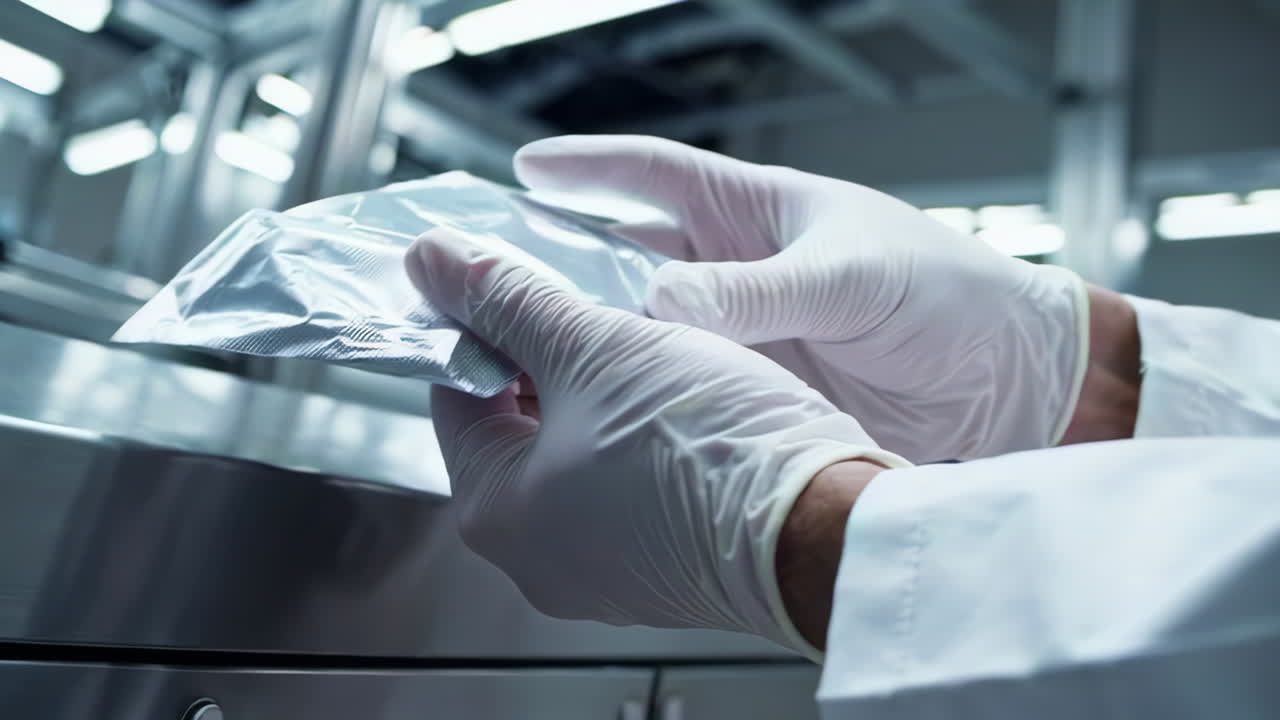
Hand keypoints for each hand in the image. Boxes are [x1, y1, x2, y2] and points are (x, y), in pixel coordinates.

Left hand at [405, 228, 907, 656]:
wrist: (827, 527)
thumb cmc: (711, 451)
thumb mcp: (594, 347)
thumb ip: (508, 298)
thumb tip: (435, 260)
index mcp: (498, 514)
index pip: (455, 395)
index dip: (479, 324)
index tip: (506, 281)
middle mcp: (543, 558)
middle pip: (517, 427)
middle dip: (547, 355)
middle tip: (583, 299)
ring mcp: (610, 569)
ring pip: (580, 453)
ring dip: (600, 391)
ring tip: (642, 339)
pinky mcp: (670, 567)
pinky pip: (631, 485)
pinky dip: (642, 435)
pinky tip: (681, 394)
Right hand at [515, 136, 1091, 461]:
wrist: (1015, 384)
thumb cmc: (952, 297)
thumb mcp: (851, 279)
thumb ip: (758, 292)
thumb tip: (661, 305)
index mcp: (762, 213)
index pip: (657, 175)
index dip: (590, 168)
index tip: (526, 168)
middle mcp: (742, 272)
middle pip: (632, 254)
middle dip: (568, 260)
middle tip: (501, 277)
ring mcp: (748, 335)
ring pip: (649, 331)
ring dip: (600, 337)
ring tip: (530, 351)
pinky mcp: (761, 392)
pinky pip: (687, 387)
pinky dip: (646, 396)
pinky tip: (604, 410)